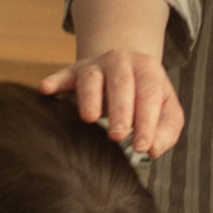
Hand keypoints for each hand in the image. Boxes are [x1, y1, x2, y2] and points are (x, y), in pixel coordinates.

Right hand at [40, 50, 183, 157]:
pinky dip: (55, 81)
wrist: (124, 66)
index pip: (149, 95)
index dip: (147, 122)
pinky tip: (46, 89)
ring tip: (90, 118)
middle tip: (118, 135)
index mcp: (148, 70)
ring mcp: (96, 66)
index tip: (142, 147)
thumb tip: (153, 150)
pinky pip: (63, 75)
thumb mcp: (165, 109)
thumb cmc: (145, 97)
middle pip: (121, 83)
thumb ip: (166, 131)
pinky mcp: (74, 72)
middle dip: (120, 110)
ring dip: (90, 97)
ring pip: (91, 77)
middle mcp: (122, 62)